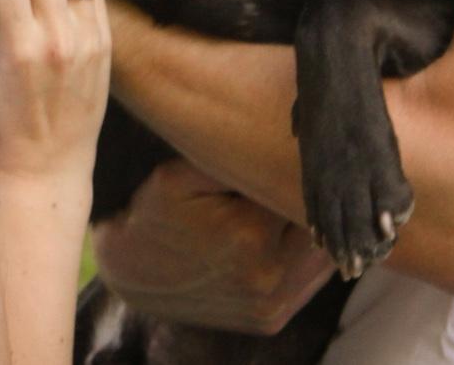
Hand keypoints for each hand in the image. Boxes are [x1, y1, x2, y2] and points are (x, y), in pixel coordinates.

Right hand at [92, 158, 335, 335]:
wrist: (130, 270)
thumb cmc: (154, 211)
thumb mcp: (179, 170)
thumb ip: (229, 153)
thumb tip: (274, 135)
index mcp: (250, 234)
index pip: (305, 187)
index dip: (308, 163)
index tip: (304, 144)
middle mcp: (268, 277)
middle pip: (322, 222)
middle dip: (316, 193)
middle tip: (307, 164)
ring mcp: (271, 304)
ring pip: (323, 252)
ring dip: (316, 224)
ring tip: (299, 192)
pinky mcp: (270, 319)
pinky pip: (312, 279)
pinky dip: (308, 252)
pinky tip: (291, 227)